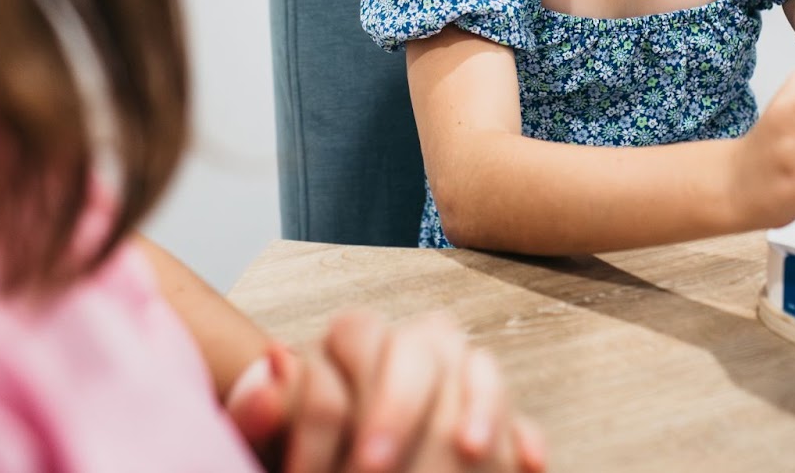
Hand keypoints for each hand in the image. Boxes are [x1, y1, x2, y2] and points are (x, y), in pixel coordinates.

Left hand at [225, 309, 544, 472]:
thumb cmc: (314, 461)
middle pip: (417, 347)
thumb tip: (273, 360)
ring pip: (480, 367)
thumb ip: (269, 410)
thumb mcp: (278, 444)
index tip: (305, 472)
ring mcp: (461, 380)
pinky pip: (522, 417)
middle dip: (398, 406)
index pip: (355, 335)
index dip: (328, 407)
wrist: (354, 470)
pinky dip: (523, 437)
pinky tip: (525, 465)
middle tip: (373, 467)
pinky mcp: (498, 425)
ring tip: (471, 452)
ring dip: (480, 406)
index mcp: (356, 343)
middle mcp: (413, 348)